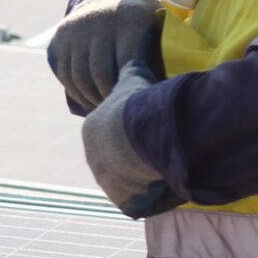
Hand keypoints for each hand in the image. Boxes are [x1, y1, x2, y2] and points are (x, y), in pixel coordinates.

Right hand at [48, 0, 165, 112]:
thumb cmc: (145, 25)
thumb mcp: (157, 32)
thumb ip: (157, 60)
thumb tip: (156, 96)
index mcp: (129, 19)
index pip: (126, 64)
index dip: (129, 89)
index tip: (136, 104)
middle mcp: (99, 21)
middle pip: (99, 73)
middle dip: (109, 98)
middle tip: (118, 113)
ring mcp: (76, 28)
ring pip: (79, 76)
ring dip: (90, 99)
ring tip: (103, 110)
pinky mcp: (61, 36)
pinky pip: (64, 72)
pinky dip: (76, 92)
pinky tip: (89, 101)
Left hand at [81, 62, 181, 218]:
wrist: (139, 136)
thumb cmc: (136, 105)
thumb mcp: (133, 79)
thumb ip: (131, 71)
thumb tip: (134, 58)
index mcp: (92, 131)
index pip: (110, 133)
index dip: (130, 130)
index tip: (149, 129)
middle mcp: (93, 158)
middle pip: (116, 159)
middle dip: (134, 155)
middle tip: (158, 149)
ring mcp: (106, 181)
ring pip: (126, 180)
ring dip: (143, 176)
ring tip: (165, 167)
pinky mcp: (122, 200)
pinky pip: (137, 199)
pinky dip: (150, 194)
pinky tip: (165, 185)